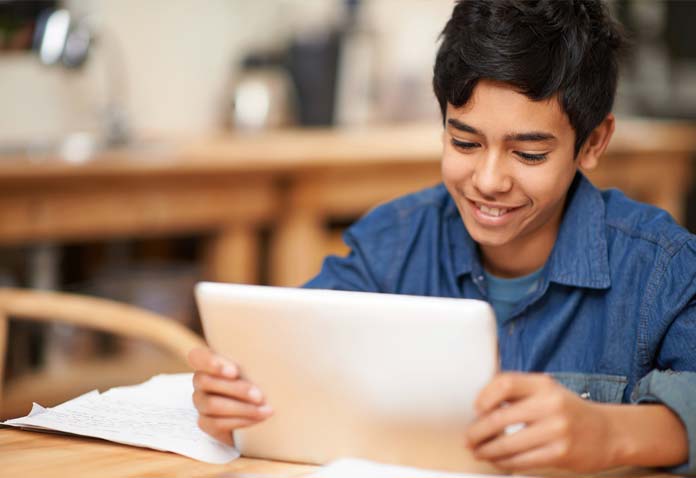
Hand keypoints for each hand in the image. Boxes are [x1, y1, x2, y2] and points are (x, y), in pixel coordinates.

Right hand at [188, 346, 272, 445]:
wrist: (263, 407)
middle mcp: (201, 381)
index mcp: (209, 361)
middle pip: (206, 382)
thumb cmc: (261, 378)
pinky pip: (215, 424)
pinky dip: (239, 421)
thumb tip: (271, 351)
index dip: (211, 363)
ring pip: (211, 404)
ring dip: (241, 408)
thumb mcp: (258, 366)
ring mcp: (201, 402)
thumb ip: (255, 359)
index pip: (197, 356)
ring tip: (265, 410)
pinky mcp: (205, 422)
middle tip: (259, 396)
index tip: (235, 372)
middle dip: (236, 389)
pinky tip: (257, 419)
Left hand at [464, 372, 615, 471]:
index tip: (476, 409)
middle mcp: (550, 404)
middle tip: (468, 438)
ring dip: (486, 450)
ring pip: (507, 443)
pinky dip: (504, 462)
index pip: (504, 383)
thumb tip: (480, 406)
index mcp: (543, 384)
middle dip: (477, 431)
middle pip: (499, 417)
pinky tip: (497, 461)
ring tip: (478, 451)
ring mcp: (556, 430)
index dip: (484, 396)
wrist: (609, 433)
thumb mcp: (547, 390)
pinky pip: (522, 461)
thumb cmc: (569, 411)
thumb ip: (518, 392)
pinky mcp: (560, 454)